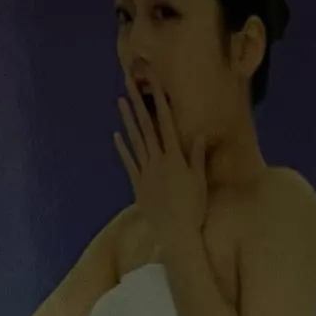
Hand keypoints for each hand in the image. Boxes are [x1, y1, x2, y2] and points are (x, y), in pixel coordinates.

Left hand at [116, 70, 206, 256]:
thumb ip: (196, 157)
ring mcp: (144, 172)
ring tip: (120, 100)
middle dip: (138, 102)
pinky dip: (122, 148)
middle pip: (146, 126)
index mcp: (174, 158)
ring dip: (127, 119)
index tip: (154, 84)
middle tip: (129, 82)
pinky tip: (116, 135)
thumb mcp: (200, 181)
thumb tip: (198, 134)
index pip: (166, 123)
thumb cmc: (193, 208)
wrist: (176, 233)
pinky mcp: (137, 184)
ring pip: (135, 140)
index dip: (160, 101)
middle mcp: (157, 160)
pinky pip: (128, 162)